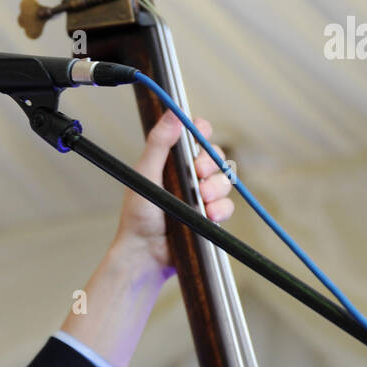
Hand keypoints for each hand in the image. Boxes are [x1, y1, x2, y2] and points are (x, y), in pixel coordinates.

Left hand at [115, 112, 234, 271]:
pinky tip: (208, 215)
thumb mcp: (145, 174)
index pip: (194, 136)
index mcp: (171, 161)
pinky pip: (227, 206)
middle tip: (198, 173)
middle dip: (210, 162)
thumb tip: (173, 113)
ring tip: (202, 199)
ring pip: (224, 180)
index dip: (201, 131)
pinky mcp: (209, 216)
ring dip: (216, 187)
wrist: (145, 253)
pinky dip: (221, 209)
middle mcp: (187, 176)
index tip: (201, 134)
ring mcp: (200, 196)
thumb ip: (159, 144)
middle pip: (215, 156)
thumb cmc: (138, 215)